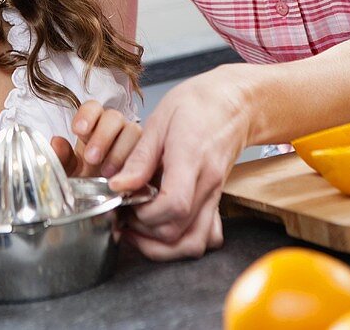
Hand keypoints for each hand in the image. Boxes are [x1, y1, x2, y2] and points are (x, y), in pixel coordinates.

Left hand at [51, 100, 142, 177]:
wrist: (104, 204)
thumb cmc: (86, 182)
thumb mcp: (71, 172)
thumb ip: (62, 158)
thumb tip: (56, 143)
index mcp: (94, 126)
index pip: (93, 107)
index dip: (87, 115)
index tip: (78, 131)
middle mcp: (115, 129)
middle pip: (114, 117)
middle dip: (103, 136)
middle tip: (92, 158)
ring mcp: (133, 141)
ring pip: (133, 131)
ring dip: (120, 151)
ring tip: (108, 173)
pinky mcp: (148, 157)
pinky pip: (148, 152)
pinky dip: (138, 164)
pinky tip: (126, 178)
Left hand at [107, 66, 252, 259]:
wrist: (232, 104)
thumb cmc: (195, 106)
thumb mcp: (159, 120)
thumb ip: (140, 157)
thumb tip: (118, 185)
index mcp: (191, 158)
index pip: (175, 203)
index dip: (144, 212)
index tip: (123, 199)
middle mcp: (207, 184)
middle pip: (178, 231)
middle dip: (144, 231)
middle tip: (121, 215)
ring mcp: (214, 196)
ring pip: (193, 243)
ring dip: (161, 246)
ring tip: (136, 227)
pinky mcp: (215, 202)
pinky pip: (205, 237)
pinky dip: (182, 243)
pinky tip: (162, 227)